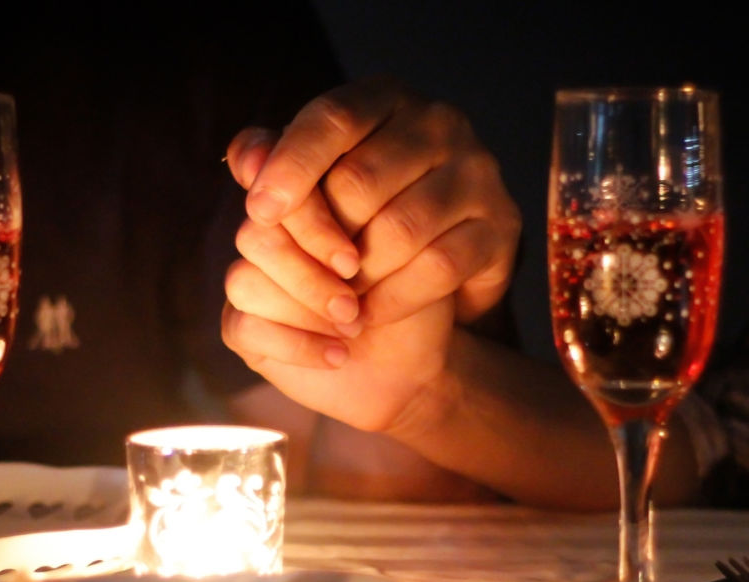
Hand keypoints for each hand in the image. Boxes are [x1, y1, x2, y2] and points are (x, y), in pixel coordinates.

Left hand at [225, 76, 519, 336]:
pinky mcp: (501, 225)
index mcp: (384, 99)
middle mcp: (438, 123)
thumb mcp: (316, 182)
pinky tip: (368, 315)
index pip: (331, 119)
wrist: (441, 260)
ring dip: (358, 277)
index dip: (291, 165)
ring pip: (399, 229)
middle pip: (359, 181)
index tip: (259, 212)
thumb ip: (274, 164)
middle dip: (324, 240)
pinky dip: (393, 298)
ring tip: (336, 302)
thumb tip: (247, 160)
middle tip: (309, 275)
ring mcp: (477, 171)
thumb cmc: (362, 213)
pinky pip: (438, 267)